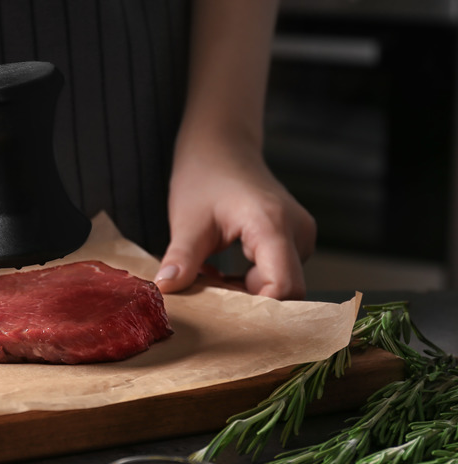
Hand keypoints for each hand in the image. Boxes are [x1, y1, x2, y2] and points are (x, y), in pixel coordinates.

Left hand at [154, 144, 315, 299]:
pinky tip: (219, 275)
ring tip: (209, 285)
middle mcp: (297, 233)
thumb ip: (181, 258)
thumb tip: (165, 290)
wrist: (221, 146)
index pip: (284, 287)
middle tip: (208, 303)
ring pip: (281, 286)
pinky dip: (248, 284)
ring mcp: (298, 237)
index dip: (258, 311)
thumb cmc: (204, 175)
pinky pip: (276, 275)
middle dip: (248, 306)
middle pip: (286, 291)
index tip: (222, 317)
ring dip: (245, 295)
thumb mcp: (187, 220)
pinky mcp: (292, 241)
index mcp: (273, 225)